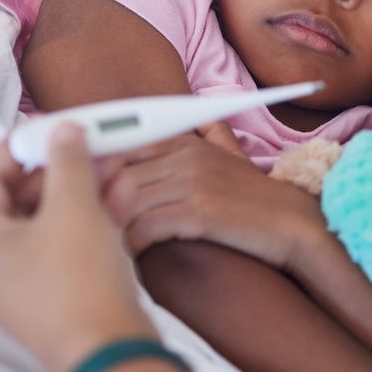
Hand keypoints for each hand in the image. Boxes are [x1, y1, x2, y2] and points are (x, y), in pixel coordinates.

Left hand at [0, 124, 156, 371]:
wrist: (111, 350)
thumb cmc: (78, 284)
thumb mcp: (73, 209)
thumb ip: (68, 162)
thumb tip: (64, 131)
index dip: (16, 150)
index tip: (45, 126)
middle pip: (24, 200)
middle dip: (63, 167)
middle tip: (91, 140)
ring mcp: (32, 280)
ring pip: (54, 219)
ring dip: (86, 187)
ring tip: (117, 160)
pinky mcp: (65, 291)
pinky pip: (74, 242)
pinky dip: (95, 216)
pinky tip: (123, 190)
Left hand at [100, 125, 327, 271]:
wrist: (296, 225)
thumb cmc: (258, 200)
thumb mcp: (232, 158)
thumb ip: (211, 137)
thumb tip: (202, 116)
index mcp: (188, 142)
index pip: (124, 144)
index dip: (93, 165)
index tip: (74, 186)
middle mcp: (188, 156)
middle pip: (118, 172)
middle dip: (93, 200)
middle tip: (81, 225)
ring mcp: (194, 183)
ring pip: (127, 200)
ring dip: (109, 225)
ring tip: (100, 245)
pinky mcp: (200, 213)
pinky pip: (146, 227)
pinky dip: (132, 243)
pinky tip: (131, 255)